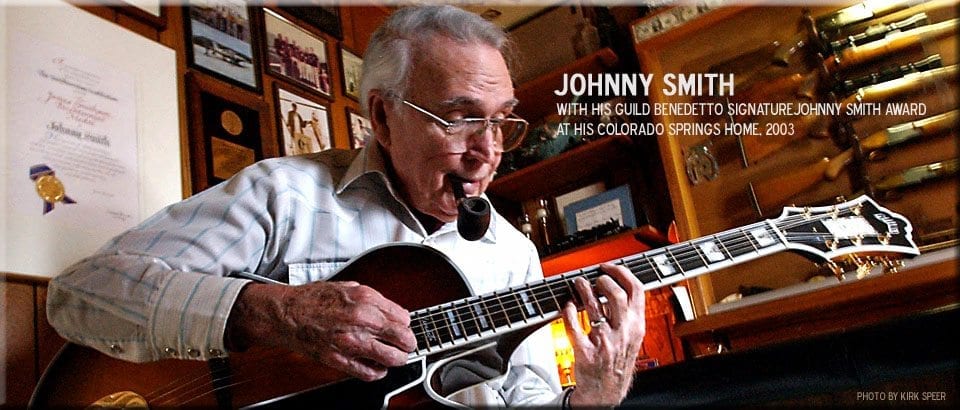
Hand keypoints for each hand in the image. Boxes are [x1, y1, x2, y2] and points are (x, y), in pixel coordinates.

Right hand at [227, 281, 416, 381]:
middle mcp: (361, 320)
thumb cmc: (314, 299)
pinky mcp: (340, 359)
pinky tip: (376, 367)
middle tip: (405, 344)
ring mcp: (351, 342)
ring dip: (397, 359)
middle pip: (404, 339)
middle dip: (408, 343)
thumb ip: (375, 300)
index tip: (403, 326)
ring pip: (392, 359)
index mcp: (366, 299)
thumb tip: (395, 312)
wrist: (287, 313)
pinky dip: (377, 372)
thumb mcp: (350, 287)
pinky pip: (369, 373)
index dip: (405, 324)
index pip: (404, 317)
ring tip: (395, 357)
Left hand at [561, 263, 645, 406]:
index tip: (609, 267)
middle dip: (603, 280)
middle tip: (594, 279)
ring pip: (594, 308)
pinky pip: (574, 326)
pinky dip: (568, 311)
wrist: (606, 393)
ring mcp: (605, 343)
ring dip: (583, 290)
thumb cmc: (617, 362)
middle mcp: (623, 333)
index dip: (621, 273)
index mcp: (637, 326)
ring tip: (577, 283)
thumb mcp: (632, 338)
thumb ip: (626, 314)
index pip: (636, 290)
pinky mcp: (586, 352)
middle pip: (616, 295)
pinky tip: (566, 305)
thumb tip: (613, 288)